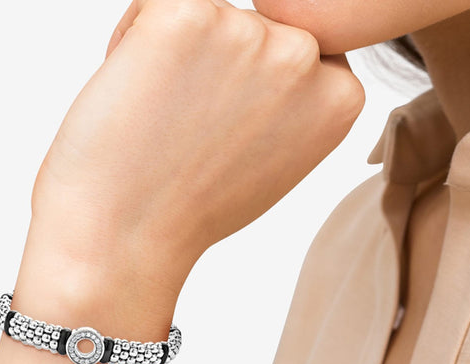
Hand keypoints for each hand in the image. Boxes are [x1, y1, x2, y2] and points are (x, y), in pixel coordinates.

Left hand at [27, 0, 364, 293]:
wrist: (129, 235)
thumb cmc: (193, 210)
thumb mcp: (277, 160)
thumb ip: (292, 105)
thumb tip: (272, 58)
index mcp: (339, 97)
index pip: (304, 54)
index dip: (258, 85)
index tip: (235, 127)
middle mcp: (304, 57)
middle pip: (258, 28)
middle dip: (224, 63)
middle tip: (195, 127)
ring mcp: (248, 32)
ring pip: (209, 14)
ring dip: (181, 53)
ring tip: (166, 119)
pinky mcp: (187, 12)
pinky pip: (157, 3)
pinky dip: (135, 39)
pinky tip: (139, 96)